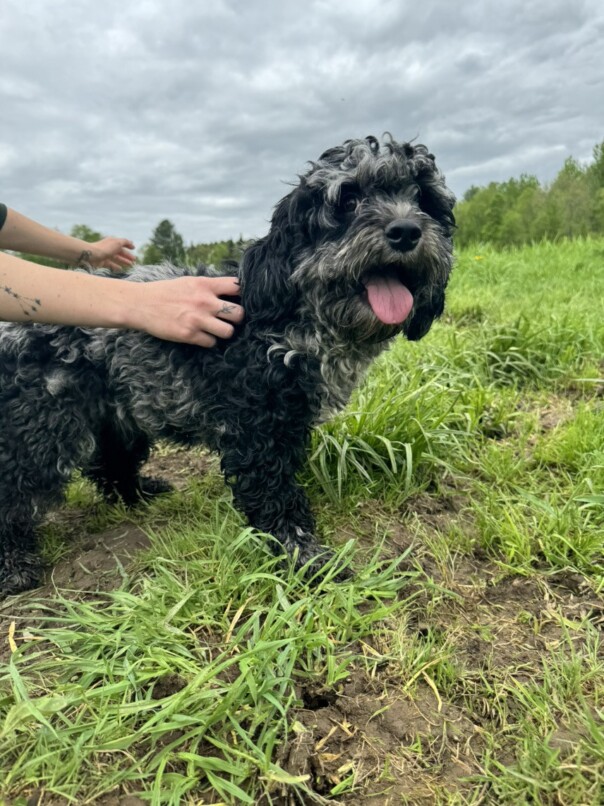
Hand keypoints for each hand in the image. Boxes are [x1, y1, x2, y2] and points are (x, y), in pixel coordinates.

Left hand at [85, 237, 135, 270]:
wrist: (92, 255)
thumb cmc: (106, 248)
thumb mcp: (117, 242)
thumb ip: (125, 242)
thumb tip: (132, 242)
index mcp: (113, 242)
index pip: (122, 243)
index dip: (128, 246)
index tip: (134, 249)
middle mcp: (109, 248)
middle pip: (120, 252)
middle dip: (127, 256)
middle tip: (134, 261)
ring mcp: (105, 255)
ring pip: (116, 258)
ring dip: (124, 261)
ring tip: (130, 265)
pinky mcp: (102, 262)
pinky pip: (111, 264)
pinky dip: (116, 267)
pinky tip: (120, 269)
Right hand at [127, 275, 243, 346]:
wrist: (140, 304)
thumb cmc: (164, 292)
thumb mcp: (188, 281)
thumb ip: (208, 286)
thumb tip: (230, 291)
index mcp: (205, 285)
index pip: (237, 287)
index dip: (243, 295)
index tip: (240, 300)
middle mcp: (204, 301)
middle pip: (239, 314)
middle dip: (237, 318)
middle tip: (229, 319)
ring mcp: (198, 319)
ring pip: (228, 332)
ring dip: (224, 332)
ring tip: (216, 329)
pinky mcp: (189, 335)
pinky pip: (211, 343)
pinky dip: (208, 341)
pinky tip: (201, 335)